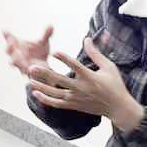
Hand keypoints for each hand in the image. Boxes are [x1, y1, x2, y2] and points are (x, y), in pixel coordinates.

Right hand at [2, 26, 52, 76]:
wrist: (44, 67)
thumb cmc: (39, 52)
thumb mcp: (43, 43)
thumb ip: (46, 35)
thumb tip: (51, 25)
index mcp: (18, 45)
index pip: (10, 38)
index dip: (7, 35)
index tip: (5, 31)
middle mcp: (16, 54)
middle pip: (8, 50)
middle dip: (9, 47)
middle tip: (11, 44)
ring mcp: (19, 63)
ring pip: (13, 62)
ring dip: (15, 60)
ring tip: (18, 56)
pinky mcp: (25, 72)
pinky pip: (23, 71)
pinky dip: (25, 69)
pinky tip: (29, 68)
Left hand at [28, 37, 144, 131]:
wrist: (118, 108)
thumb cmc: (115, 85)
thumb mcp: (108, 67)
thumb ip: (95, 53)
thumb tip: (86, 38)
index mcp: (90, 77)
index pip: (75, 66)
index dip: (64, 59)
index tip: (54, 52)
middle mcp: (81, 88)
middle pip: (60, 81)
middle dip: (44, 74)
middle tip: (31, 67)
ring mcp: (76, 98)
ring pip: (55, 93)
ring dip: (41, 87)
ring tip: (28, 80)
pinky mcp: (74, 106)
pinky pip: (57, 103)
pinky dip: (45, 99)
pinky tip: (35, 93)